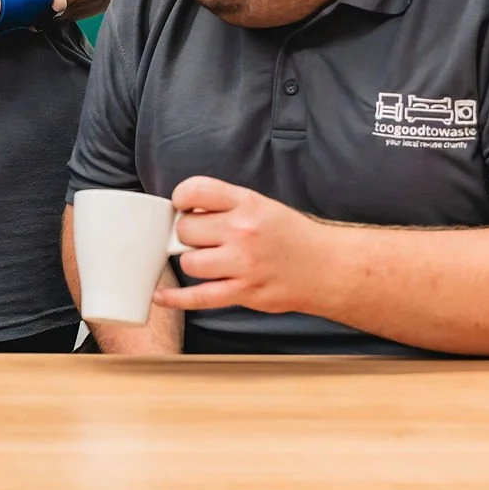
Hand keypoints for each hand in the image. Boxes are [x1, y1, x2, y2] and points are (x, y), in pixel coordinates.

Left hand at [152, 176, 329, 316]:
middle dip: (187, 234)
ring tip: (207, 259)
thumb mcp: (261, 206)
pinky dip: (175, 299)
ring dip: (192, 262)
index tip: (182, 206)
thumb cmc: (292, 236)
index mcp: (247, 203)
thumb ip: (225, 204)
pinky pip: (199, 297)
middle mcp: (243, 231)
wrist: (328, 268)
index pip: (195, 190)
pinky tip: (160, 296)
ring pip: (189, 262)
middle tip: (201, 238)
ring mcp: (243, 264)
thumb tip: (185, 210)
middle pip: (186, 229)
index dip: (181, 198)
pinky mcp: (244, 292)